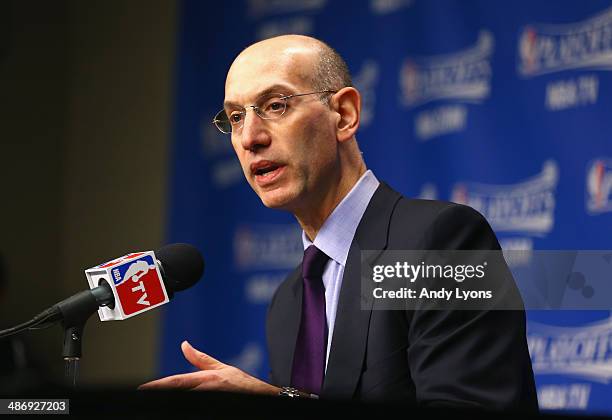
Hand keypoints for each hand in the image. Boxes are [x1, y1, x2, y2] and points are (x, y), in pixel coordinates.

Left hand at [138, 341, 279, 394]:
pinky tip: (178, 403)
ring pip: (186, 399)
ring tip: (157, 399)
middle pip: (178, 392)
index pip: (176, 382)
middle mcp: (207, 389)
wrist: (264, 396)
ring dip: (174, 399)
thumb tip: (184, 345)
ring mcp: (213, 398)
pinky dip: (187, 402)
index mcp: (206, 378)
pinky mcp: (219, 405)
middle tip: (144, 393)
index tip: (142, 388)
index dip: (158, 385)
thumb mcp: (222, 368)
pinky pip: (198, 405)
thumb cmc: (243, 383)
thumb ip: (200, 359)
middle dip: (162, 392)